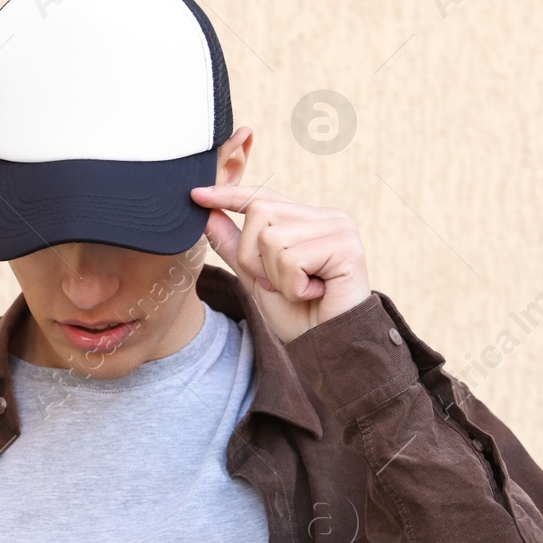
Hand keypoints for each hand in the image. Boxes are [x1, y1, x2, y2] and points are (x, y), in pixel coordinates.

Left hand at [190, 183, 373, 342]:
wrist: (329, 348)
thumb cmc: (299, 315)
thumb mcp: (256, 278)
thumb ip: (235, 246)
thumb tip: (207, 213)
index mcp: (308, 220)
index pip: (263, 197)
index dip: (230, 195)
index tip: (196, 195)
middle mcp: (326, 217)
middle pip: (259, 213)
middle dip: (254, 257)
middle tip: (281, 284)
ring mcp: (340, 229)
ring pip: (272, 238)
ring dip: (275, 276)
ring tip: (301, 290)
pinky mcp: (346, 247)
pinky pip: (292, 259)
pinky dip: (293, 287)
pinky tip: (314, 294)